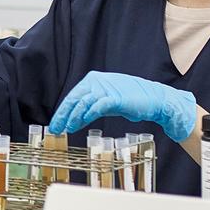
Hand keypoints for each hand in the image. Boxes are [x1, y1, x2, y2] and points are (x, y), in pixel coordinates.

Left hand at [48, 71, 196, 141]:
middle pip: (74, 98)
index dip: (62, 111)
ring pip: (83, 102)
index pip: (73, 96)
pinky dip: (88, 115)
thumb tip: (74, 119)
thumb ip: (90, 108)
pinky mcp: (116, 97)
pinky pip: (98, 106)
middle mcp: (97, 82)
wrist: (154, 99)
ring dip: (74, 117)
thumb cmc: (130, 101)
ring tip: (68, 128)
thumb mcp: (105, 102)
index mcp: (93, 80)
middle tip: (56, 129)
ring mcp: (107, 88)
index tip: (56, 124)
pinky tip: (81, 123)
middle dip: (63, 115)